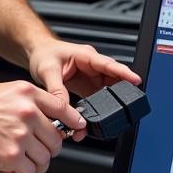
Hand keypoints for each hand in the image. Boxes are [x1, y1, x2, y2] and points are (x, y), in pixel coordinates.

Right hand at [0, 80, 84, 172]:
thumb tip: (48, 120)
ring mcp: (20, 135)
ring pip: (45, 159)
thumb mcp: (5, 92)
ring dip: (34, 163)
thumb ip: (29, 104)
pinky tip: (9, 166)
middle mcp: (28, 112)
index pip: (64, 109)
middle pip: (56, 140)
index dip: (73, 122)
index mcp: (27, 94)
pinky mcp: (11, 156)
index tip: (76, 129)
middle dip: (47, 149)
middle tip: (34, 150)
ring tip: (19, 159)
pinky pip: (29, 171)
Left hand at [27, 39, 141, 141]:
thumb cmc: (44, 54)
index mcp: (86, 56)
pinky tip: (91, 118)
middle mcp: (92, 66)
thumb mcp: (47, 71)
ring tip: (101, 119)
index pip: (109, 64)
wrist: (37, 53)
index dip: (124, 73)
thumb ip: (56, 90)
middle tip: (122, 108)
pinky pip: (96, 99)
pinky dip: (96, 109)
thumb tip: (64, 109)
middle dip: (118, 94)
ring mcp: (91, 77)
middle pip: (113, 80)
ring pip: (106, 92)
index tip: (136, 81)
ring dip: (105, 105)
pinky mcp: (87, 87)